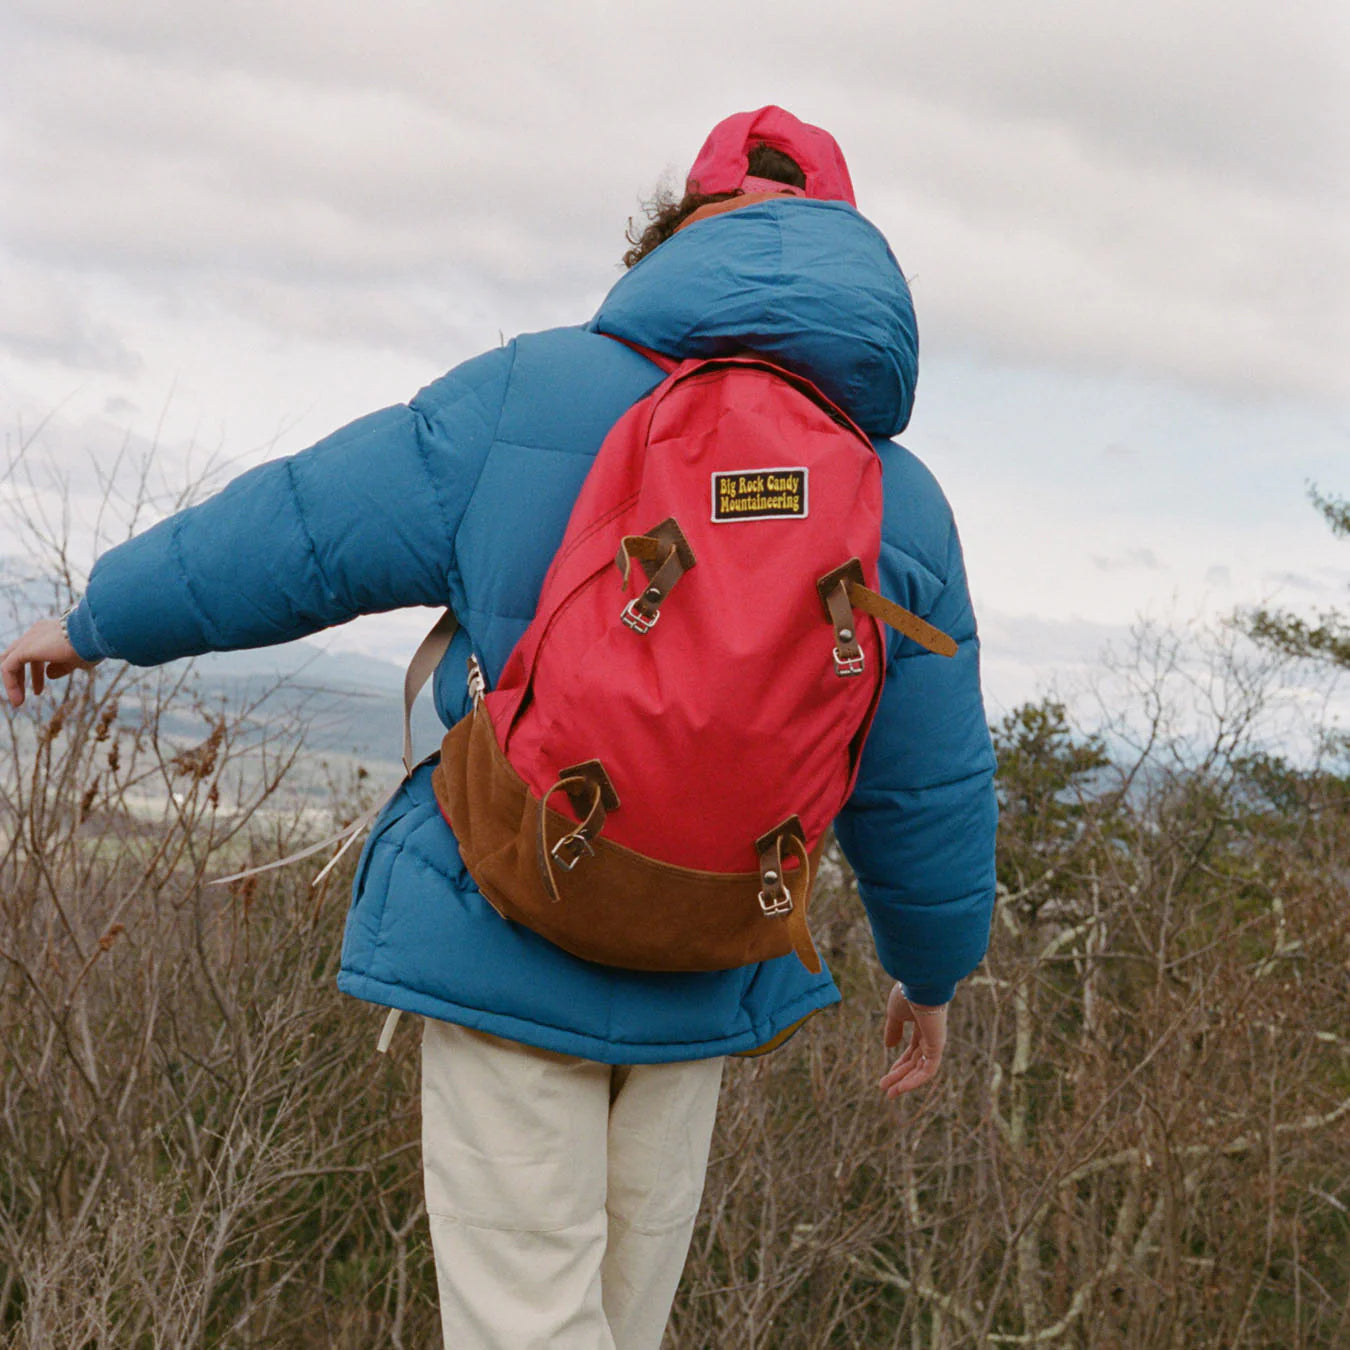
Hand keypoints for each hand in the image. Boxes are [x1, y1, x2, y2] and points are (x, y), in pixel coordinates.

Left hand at [2, 618, 96, 707]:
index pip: (35, 652)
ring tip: (18, 702)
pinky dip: (11, 685)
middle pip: (18, 656)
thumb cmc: (92, 647)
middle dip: (21, 676)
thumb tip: (49, 674)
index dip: (37, 673)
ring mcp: (28, 639)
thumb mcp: (76, 660)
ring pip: (10, 662)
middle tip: (29, 694)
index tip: (39, 691)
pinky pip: (8, 668)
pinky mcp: (23, 649)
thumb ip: (61, 667)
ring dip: (14, 682)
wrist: (92, 635)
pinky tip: (18, 699)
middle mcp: (36, 632)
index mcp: (49, 632)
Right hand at [879, 982, 946, 1097]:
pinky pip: (928, 1070)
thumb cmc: (907, 994)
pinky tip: (901, 1088)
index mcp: (922, 1025)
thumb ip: (893, 1030)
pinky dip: (915, 1081)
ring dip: (904, 1082)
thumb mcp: (895, 1014)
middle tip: (885, 1090)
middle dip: (899, 1076)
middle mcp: (931, 1036)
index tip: (887, 1075)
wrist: (919, 985)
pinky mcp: (937, 1047)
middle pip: (915, 1062)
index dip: (899, 1064)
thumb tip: (889, 1046)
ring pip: (920, 1069)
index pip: (912, 1050)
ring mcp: (935, 1042)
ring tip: (889, 1094)